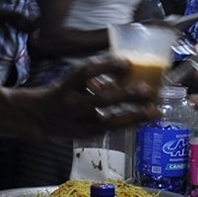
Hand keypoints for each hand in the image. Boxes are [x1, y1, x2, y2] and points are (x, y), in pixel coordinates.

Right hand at [36, 54, 159, 137]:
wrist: (41, 117)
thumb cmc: (64, 92)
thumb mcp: (74, 79)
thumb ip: (97, 75)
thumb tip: (129, 67)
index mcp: (67, 85)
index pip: (86, 72)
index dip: (107, 66)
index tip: (127, 62)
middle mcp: (72, 104)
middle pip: (102, 99)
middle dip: (127, 95)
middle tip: (148, 89)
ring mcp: (80, 122)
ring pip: (110, 120)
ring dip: (135, 115)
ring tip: (155, 111)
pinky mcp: (88, 134)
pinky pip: (113, 129)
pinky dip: (131, 123)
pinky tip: (147, 118)